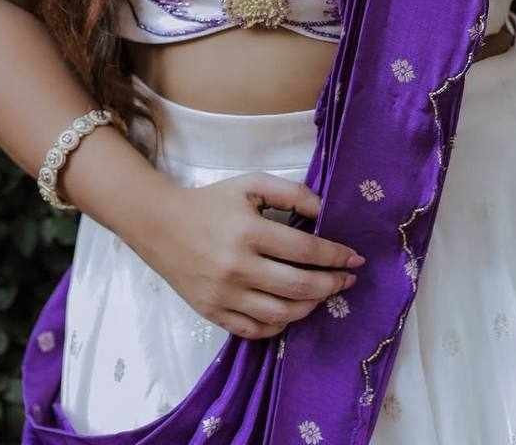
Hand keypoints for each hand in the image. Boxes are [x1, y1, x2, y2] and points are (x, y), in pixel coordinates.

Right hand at [129, 170, 366, 340]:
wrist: (160, 225)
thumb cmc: (211, 203)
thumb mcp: (250, 185)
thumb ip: (290, 193)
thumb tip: (325, 211)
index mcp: (248, 232)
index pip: (305, 251)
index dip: (335, 256)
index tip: (355, 258)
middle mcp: (237, 268)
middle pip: (298, 287)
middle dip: (331, 285)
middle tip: (347, 280)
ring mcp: (224, 295)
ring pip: (280, 314)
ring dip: (310, 307)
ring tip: (324, 295)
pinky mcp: (213, 313)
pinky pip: (255, 331)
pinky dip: (280, 325)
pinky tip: (291, 311)